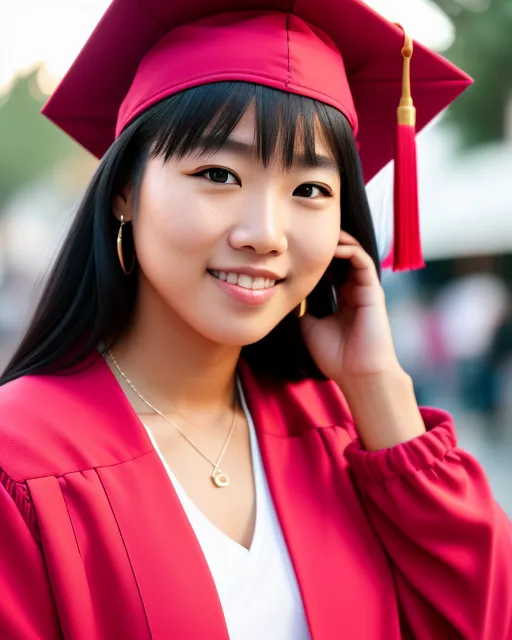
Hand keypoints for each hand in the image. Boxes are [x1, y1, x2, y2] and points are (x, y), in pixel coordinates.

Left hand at [300, 231, 401, 388]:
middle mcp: (355, 291)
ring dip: (338, 241)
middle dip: (327, 244)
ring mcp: (365, 290)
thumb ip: (303, 308)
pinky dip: (349, 249)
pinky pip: (362, 260)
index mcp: (343, 300)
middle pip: (343, 257)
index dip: (317, 257)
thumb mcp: (310, 327)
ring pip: (354, 253)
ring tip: (319, 235)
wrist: (358, 375)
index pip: (331, 269)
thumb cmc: (335, 357)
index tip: (296, 250)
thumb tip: (287, 295)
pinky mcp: (373, 290)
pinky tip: (332, 247)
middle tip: (306, 234)